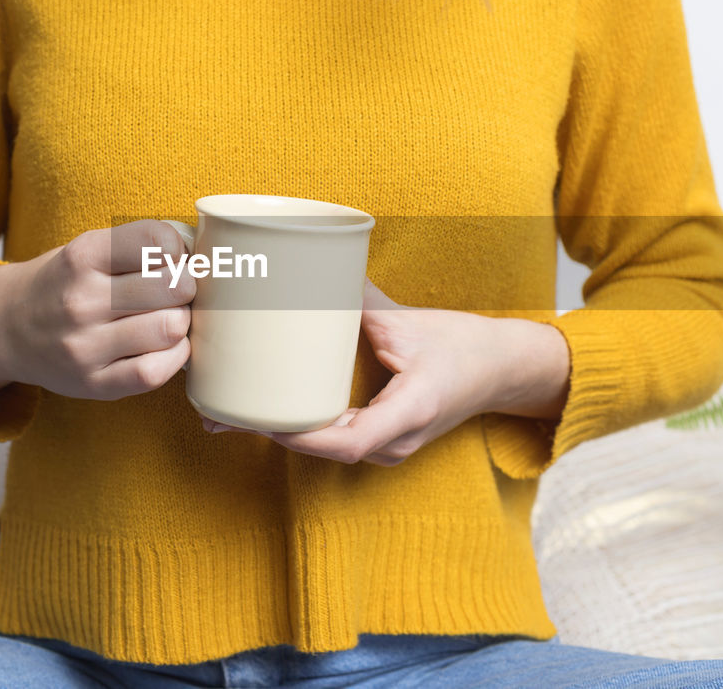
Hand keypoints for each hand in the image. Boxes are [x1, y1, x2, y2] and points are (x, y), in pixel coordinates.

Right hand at [0, 220, 195, 400]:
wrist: (4, 328)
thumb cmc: (64, 284)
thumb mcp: (87, 249)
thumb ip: (139, 246)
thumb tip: (203, 256)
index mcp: (82, 257)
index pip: (158, 241)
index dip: (179, 249)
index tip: (172, 258)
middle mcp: (80, 300)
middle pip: (174, 286)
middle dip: (186, 287)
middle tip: (176, 292)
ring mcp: (84, 346)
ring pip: (171, 328)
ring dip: (182, 322)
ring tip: (168, 318)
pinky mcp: (93, 384)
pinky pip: (155, 372)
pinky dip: (175, 357)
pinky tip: (166, 346)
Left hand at [202, 279, 570, 465]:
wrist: (504, 370)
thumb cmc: (464, 345)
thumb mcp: (411, 322)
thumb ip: (360, 303)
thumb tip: (307, 272)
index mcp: (409, 411)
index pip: (347, 441)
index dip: (301, 435)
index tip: (262, 418)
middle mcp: (396, 441)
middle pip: (325, 449)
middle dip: (272, 432)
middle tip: (218, 411)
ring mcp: (391, 447)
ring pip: (327, 449)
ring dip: (282, 432)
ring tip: (229, 410)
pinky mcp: (384, 440)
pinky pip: (336, 440)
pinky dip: (302, 428)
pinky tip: (268, 411)